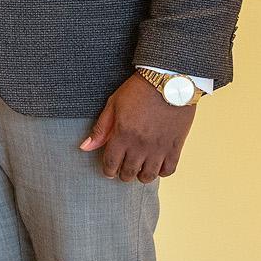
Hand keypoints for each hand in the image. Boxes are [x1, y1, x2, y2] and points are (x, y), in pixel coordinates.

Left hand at [80, 75, 194, 181]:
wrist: (168, 83)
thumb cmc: (138, 91)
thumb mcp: (113, 106)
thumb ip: (100, 129)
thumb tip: (85, 147)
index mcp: (123, 135)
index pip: (111, 163)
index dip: (108, 170)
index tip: (108, 171)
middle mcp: (141, 145)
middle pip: (129, 172)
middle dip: (123, 175)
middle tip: (122, 172)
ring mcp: (159, 148)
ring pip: (149, 175)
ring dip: (141, 177)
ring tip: (138, 171)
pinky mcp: (176, 146)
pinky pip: (169, 170)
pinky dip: (162, 172)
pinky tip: (156, 166)